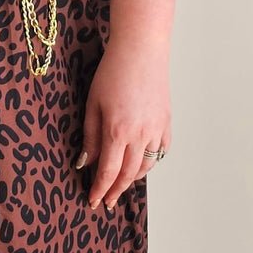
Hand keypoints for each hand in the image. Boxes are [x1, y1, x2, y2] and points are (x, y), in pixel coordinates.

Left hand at [78, 39, 170, 210]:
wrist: (140, 51)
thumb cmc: (112, 72)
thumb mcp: (93, 103)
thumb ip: (90, 136)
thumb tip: (85, 163)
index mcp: (117, 131)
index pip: (108, 172)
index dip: (100, 189)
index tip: (93, 201)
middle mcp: (140, 135)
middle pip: (128, 175)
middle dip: (116, 190)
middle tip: (107, 201)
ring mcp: (156, 130)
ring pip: (146, 166)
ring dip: (133, 179)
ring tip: (122, 184)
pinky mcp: (167, 123)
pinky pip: (160, 152)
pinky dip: (151, 162)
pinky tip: (142, 164)